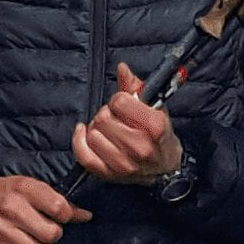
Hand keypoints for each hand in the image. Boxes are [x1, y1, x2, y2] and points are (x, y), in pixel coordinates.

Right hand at [0, 173, 84, 243]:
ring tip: (34, 241)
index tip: (60, 217)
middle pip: (50, 234)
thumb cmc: (4, 194)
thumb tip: (85, 216)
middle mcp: (10, 208)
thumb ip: (57, 202)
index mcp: (23, 188)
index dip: (66, 216)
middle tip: (45, 231)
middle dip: (53, 235)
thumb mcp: (30, 188)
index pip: (59, 208)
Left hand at [73, 62, 183, 187]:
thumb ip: (135, 86)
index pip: (120, 102)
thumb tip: (121, 69)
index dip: (119, 100)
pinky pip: (84, 155)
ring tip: (108, 130)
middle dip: (107, 114)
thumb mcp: (154, 107)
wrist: (164, 167)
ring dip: (96, 129)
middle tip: (116, 119)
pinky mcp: (109, 174)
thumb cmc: (158, 136)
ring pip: (92, 134)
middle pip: (103, 118)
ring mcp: (123, 163)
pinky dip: (79, 141)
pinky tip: (83, 132)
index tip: (123, 104)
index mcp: (153, 126)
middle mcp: (139, 147)